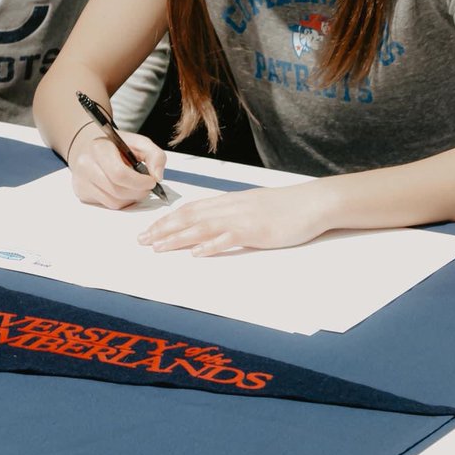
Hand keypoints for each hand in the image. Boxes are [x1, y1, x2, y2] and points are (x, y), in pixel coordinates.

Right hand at [69, 128, 165, 209]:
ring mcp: (82, 181)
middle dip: (139, 192)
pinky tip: (122, 189)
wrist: (88, 145)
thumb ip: (155, 155)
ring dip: (131, 198)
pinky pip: (107, 205)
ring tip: (135, 187)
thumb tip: (157, 177)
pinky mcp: (82, 193)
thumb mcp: (138, 142)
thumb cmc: (116, 145)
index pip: (119, 174)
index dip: (139, 182)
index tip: (151, 181)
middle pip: (118, 191)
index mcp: (99, 148)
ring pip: (114, 202)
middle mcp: (86, 165)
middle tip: (147, 186)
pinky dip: (121, 201)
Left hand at [137, 182, 325, 255]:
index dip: (168, 219)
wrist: (312, 202)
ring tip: (158, 247)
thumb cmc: (286, 206)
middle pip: (190, 216)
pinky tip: (196, 253)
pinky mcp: (256, 231)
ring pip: (203, 226)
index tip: (150, 230)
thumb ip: (233, 212)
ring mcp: (243, 218)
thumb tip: (212, 222)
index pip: (191, 208)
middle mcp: (231, 207)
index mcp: (229, 201)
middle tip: (142, 240)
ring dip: (178, 238)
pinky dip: (211, 245)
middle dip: (164, 229)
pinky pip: (229, 238)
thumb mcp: (254, 205)